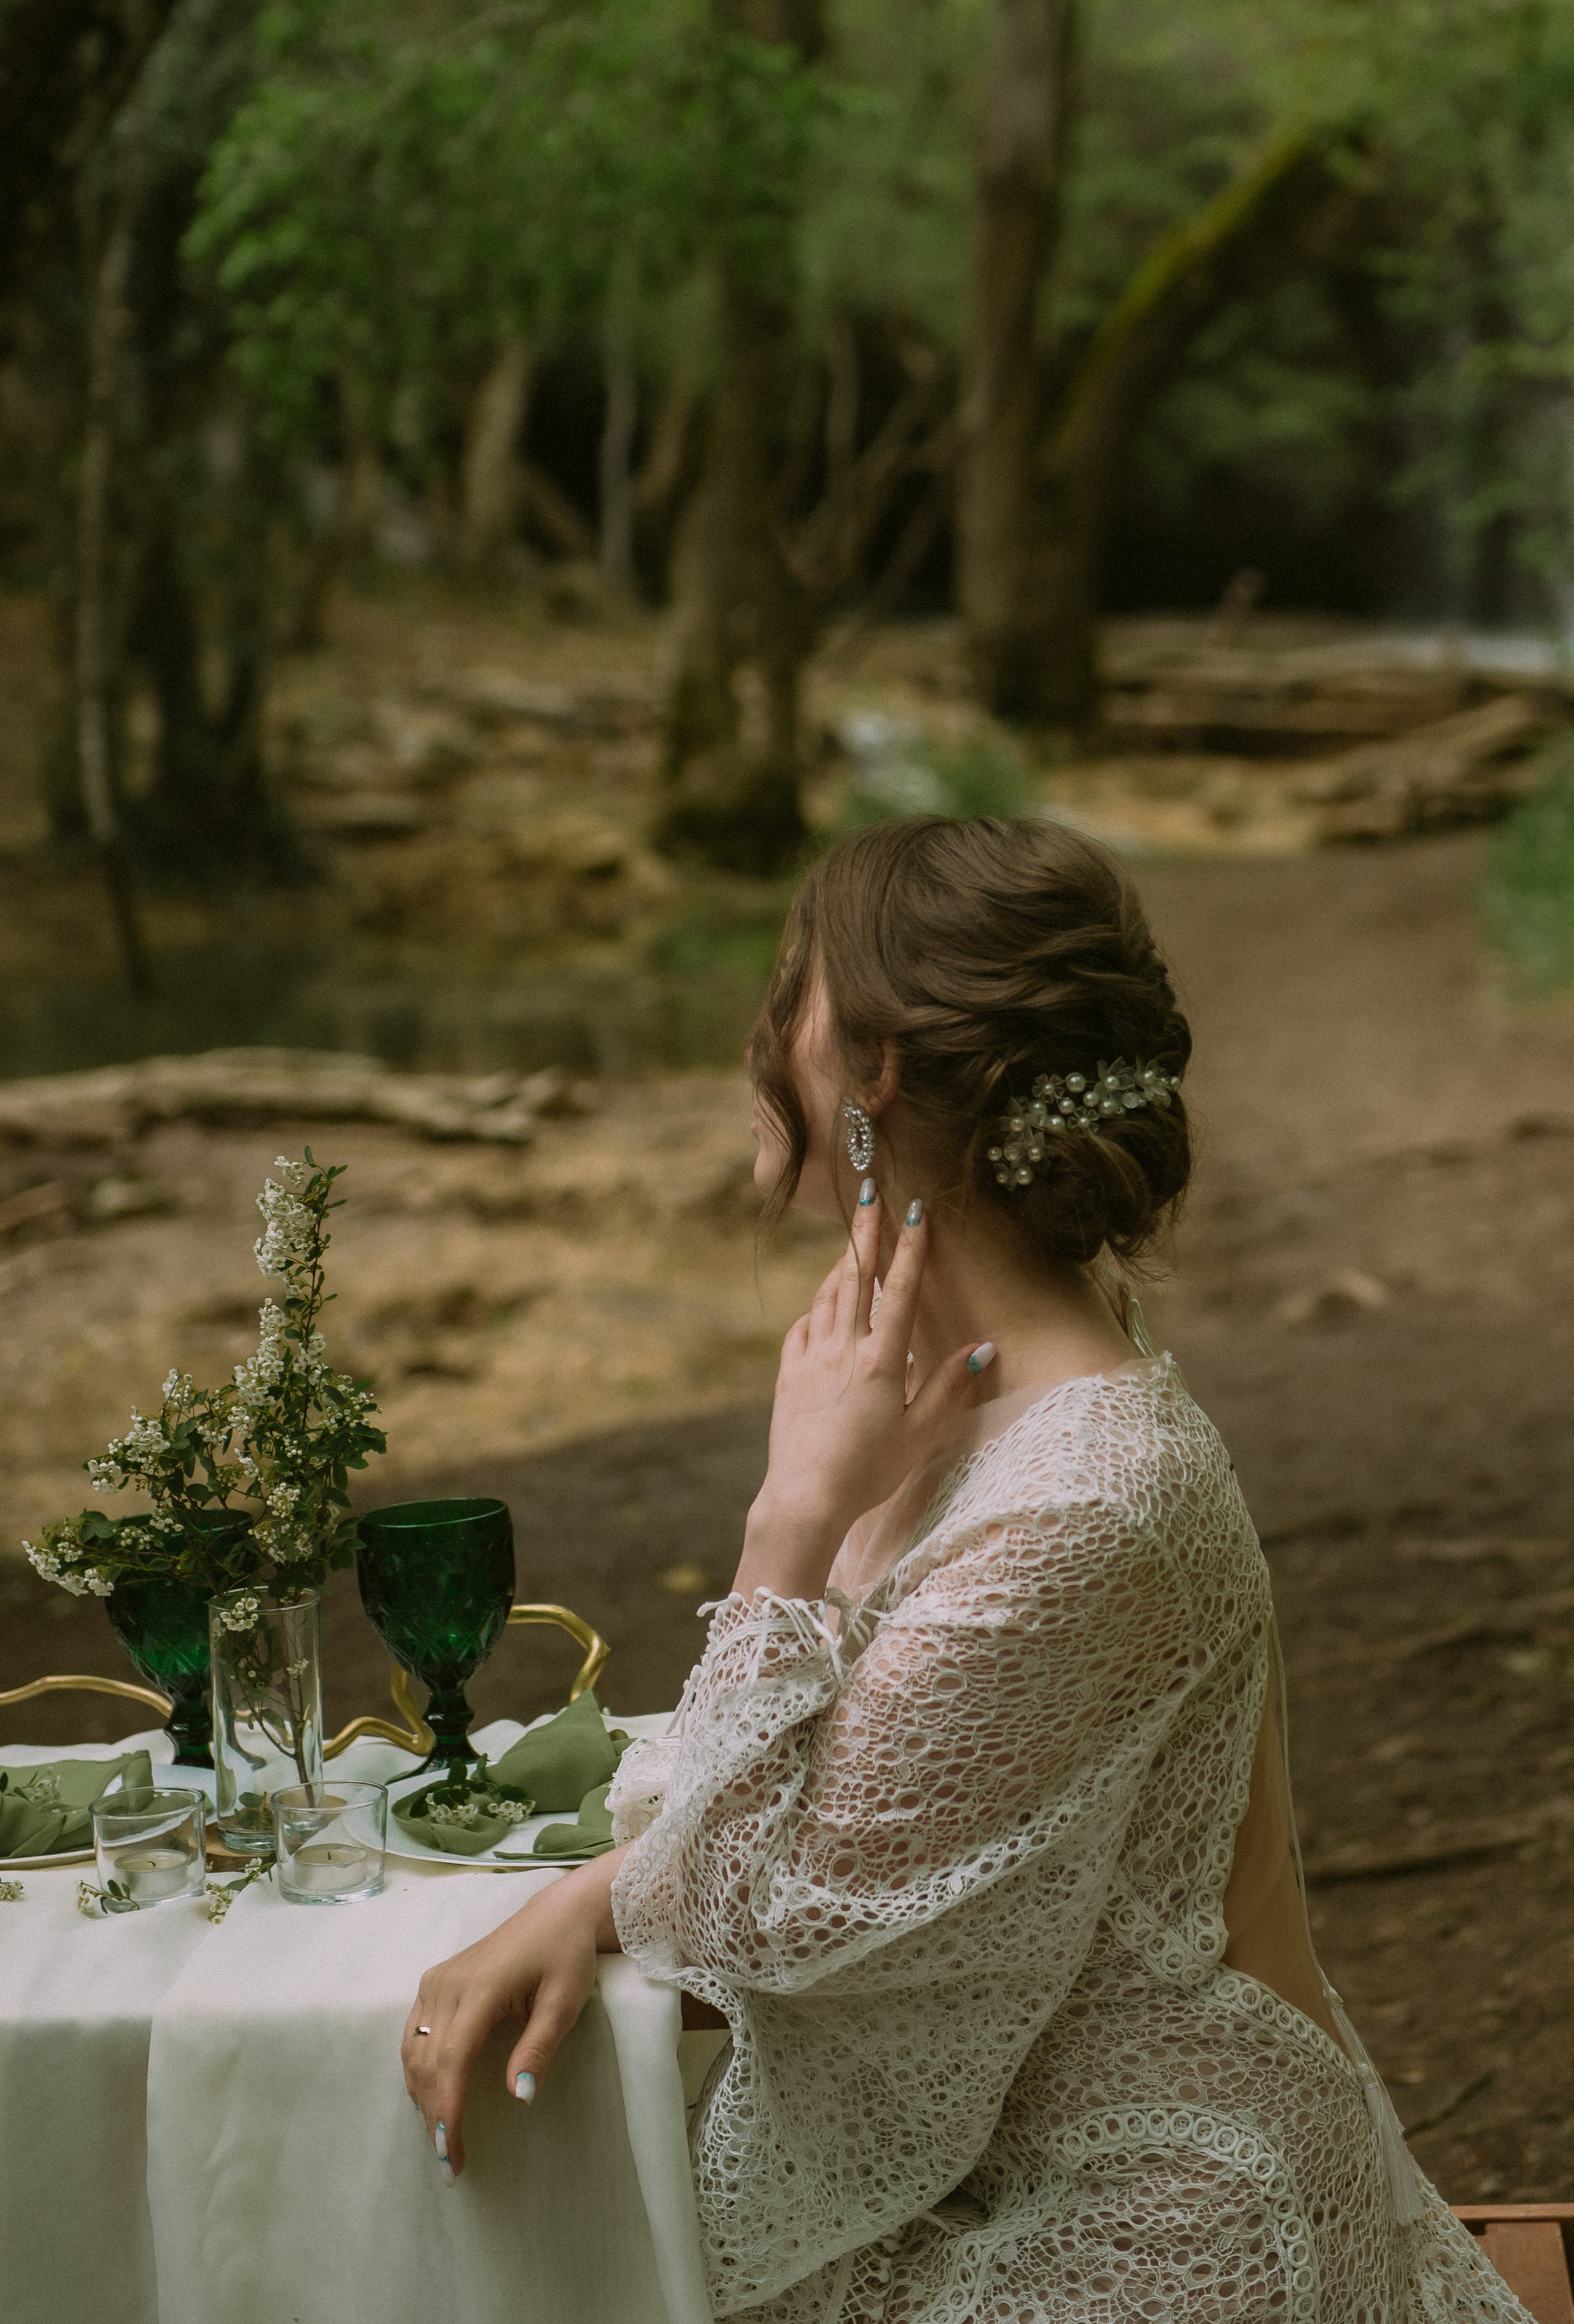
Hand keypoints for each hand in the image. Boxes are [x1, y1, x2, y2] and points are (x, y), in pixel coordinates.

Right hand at [401, 1848, 624, 2180]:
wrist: (556, 1914)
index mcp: (481, 1987)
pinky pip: (414, 2034)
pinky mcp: (434, 1983)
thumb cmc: (566, 1956)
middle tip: (449, 2163)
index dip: (448, 2108)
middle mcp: (448, 1984)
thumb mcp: (566, 2001)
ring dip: (423, 2097)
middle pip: (429, 2061)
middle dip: (435, 2115)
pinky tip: (431, 2098)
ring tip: (442, 2139)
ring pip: (414, 2051)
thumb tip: (518, 2097)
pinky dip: (419, 2072)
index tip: (451, 2152)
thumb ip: (539, 2047)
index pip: (453, 2058)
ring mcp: (436, 1981)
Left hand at [734, 1188, 991, 1601]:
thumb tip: (982, 1347)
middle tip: (869, 1191)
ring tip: (853, 1241)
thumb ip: (950, 1386)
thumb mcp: (920, 1434)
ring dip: (842, 1265)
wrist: (804, 1499)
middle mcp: (843, 1349)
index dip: (910, 1248)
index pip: (898, 1290)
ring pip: (826, 1297)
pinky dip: (815, 1308)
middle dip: (866, 1231)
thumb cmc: (869, 1471)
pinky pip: (802, 1327)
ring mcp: (810, 1359)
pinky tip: (821, 1306)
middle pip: (856, 1277)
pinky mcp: (788, 1376)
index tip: (915, 1209)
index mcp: (881, 1360)